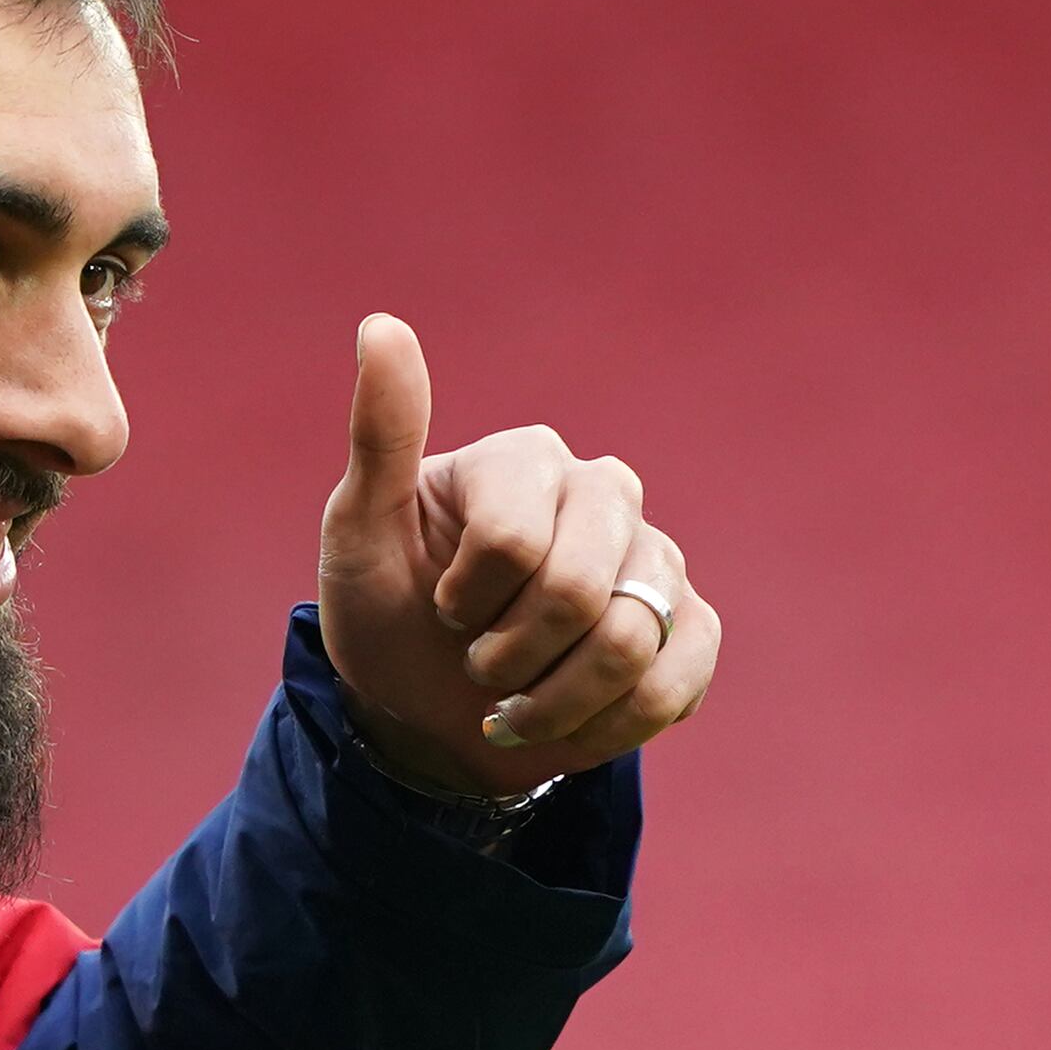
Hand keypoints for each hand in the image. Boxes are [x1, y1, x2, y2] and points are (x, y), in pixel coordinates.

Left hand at [317, 314, 721, 797]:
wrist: (424, 711)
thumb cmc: (387, 611)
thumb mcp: (359, 531)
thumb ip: (381, 434)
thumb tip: (381, 324)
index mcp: (528, 459)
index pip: (513, 542)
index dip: (464, 601)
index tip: (439, 604)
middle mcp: (603, 494)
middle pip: (578, 593)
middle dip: (509, 656)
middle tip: (476, 662)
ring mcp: (656, 560)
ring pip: (629, 645)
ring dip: (552, 702)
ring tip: (515, 697)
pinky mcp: (691, 627)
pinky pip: (676, 681)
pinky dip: (607, 725)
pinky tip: (567, 720)